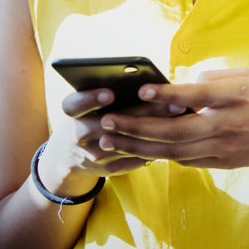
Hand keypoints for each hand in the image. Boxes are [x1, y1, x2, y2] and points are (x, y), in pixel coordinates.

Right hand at [38, 87, 186, 195]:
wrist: (69, 155)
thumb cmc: (89, 115)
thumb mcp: (89, 102)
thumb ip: (111, 91)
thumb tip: (148, 79)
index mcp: (73, 113)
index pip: (75, 105)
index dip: (91, 99)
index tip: (110, 93)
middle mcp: (79, 134)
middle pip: (109, 124)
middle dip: (142, 113)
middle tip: (172, 102)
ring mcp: (93, 155)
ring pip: (126, 143)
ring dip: (155, 131)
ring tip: (179, 117)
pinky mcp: (108, 168)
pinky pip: (134, 159)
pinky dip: (154, 146)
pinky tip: (177, 134)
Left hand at [95, 68, 248, 168]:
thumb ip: (215, 79)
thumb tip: (185, 85)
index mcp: (235, 97)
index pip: (194, 96)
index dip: (165, 94)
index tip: (140, 90)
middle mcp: (227, 125)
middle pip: (174, 131)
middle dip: (135, 128)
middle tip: (105, 124)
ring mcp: (225, 148)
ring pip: (174, 151)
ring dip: (140, 147)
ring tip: (111, 142)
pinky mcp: (226, 163)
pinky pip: (188, 161)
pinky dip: (163, 156)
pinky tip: (143, 150)